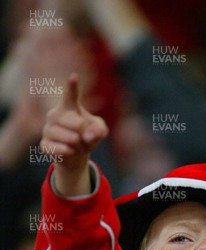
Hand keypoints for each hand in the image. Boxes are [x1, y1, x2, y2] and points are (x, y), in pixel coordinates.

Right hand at [40, 73, 108, 194]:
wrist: (75, 154)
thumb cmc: (87, 136)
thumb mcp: (98, 130)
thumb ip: (100, 129)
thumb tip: (92, 134)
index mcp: (68, 106)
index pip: (70, 95)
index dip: (72, 87)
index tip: (74, 76)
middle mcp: (54, 114)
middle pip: (78, 124)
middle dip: (85, 133)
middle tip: (83, 136)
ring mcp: (47, 129)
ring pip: (71, 139)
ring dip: (79, 145)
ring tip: (76, 145)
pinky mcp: (44, 144)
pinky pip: (62, 150)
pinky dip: (71, 153)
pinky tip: (69, 151)